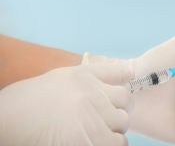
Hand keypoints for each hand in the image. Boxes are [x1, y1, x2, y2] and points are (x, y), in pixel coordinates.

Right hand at [0, 63, 133, 145]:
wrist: (2, 125)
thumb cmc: (22, 106)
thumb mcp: (53, 82)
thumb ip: (84, 79)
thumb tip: (115, 81)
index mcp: (80, 77)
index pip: (118, 73)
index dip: (122, 81)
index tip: (124, 89)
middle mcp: (89, 94)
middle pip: (125, 101)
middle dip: (118, 111)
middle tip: (103, 120)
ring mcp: (91, 118)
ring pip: (122, 124)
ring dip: (114, 130)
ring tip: (96, 134)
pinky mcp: (90, 141)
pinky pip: (116, 143)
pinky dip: (111, 144)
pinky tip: (95, 142)